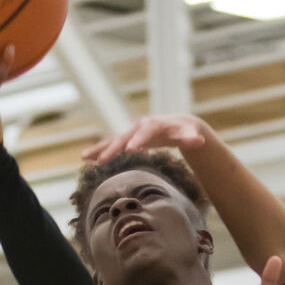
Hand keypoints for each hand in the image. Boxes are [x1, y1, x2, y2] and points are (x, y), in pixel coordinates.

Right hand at [82, 114, 206, 164]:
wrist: (178, 124)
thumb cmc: (186, 131)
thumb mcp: (191, 133)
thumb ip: (192, 138)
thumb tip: (199, 141)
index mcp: (154, 124)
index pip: (145, 132)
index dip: (138, 140)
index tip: (130, 150)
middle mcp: (140, 126)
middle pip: (124, 136)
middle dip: (113, 148)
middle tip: (103, 160)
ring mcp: (132, 132)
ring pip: (113, 140)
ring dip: (100, 148)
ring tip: (84, 157)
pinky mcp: (128, 139)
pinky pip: (112, 144)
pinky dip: (100, 150)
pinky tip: (87, 158)